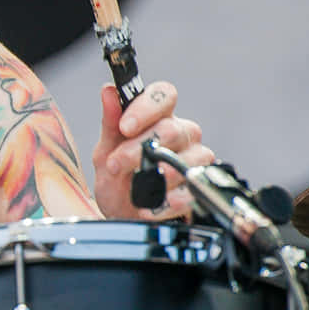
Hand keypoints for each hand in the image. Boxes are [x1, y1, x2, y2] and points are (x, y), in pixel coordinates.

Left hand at [92, 81, 212, 219]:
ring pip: (186, 159)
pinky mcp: (202, 186)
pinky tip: (150, 206)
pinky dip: (165, 201)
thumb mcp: (106, 153)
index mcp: (158, 118)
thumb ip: (110, 124)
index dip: (146, 107)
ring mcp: (196, 159)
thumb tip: (108, 91)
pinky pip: (190, 190)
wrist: (126, 218)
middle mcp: (182, 133)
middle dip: (138, 149)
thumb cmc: (119, 181)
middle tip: (116, 165)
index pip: (164, 94)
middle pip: (172, 129)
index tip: (125, 127)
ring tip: (135, 189)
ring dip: (154, 177)